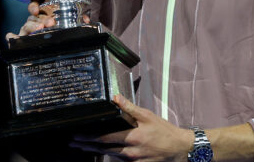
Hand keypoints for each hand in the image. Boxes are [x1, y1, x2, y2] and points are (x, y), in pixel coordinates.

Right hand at [5, 2, 89, 41]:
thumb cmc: (66, 33)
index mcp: (45, 14)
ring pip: (26, 26)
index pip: (36, 5)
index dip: (34, 4)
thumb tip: (87, 19)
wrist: (64, 50)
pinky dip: (12, 38)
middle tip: (49, 23)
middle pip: (32, 17)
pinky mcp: (24, 42)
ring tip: (40, 29)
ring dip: (32, 27)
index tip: (37, 9)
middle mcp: (35, 21)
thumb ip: (79, 20)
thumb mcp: (74, 25)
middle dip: (39, 19)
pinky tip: (10, 36)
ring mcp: (28, 32)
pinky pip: (15, 40)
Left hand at [70, 94, 193, 161]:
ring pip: (110, 156)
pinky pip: (120, 161)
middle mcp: (130, 152)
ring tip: (84, 147)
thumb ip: (130, 108)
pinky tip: (103, 151)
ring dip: (96, 151)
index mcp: (132, 137)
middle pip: (103, 150)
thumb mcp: (148, 116)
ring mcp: (133, 161)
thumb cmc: (164, 131)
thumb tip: (115, 98)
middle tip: (74, 143)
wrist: (179, 149)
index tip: (77, 136)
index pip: (105, 139)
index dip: (89, 139)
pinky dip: (110, 155)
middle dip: (86, 146)